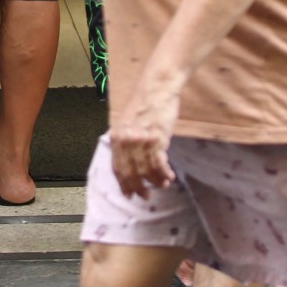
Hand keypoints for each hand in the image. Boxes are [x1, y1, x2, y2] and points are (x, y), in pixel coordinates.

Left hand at [108, 83, 181, 198]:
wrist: (157, 89)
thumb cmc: (144, 105)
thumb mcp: (128, 124)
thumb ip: (127, 143)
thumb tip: (132, 164)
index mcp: (117, 137)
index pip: (118, 168)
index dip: (124, 184)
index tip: (129, 195)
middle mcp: (127, 141)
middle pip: (131, 172)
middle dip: (138, 187)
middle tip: (146, 196)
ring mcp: (142, 140)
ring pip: (147, 170)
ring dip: (155, 181)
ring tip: (162, 186)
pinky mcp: (158, 139)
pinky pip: (160, 163)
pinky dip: (165, 173)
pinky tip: (169, 177)